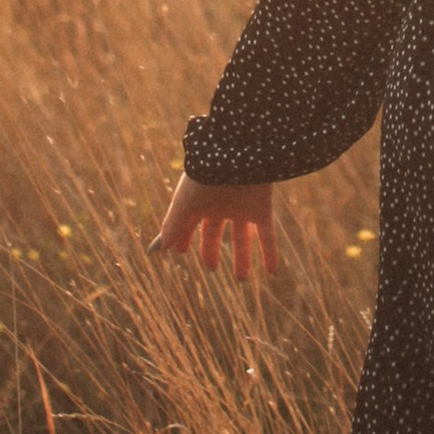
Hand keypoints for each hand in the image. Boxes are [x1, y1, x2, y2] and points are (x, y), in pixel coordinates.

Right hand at [150, 174, 281, 279]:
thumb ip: (172, 225)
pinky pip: (267, 235)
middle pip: (214, 232)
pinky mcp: (261, 209)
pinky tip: (273, 273)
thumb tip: (160, 248)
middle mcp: (221, 205)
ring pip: (242, 238)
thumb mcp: (185, 202)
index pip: (188, 223)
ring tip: (242, 279)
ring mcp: (242, 207)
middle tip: (210, 268)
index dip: (183, 237)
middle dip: (211, 249)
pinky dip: (270, 254)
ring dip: (242, 258)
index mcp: (200, 200)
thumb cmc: (206, 176)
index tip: (179, 251)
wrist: (238, 153)